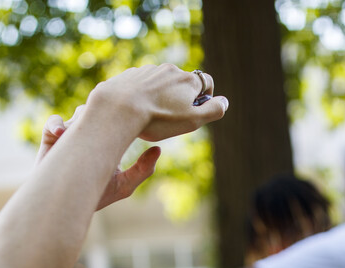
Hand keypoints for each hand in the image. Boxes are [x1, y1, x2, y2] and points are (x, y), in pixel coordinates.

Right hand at [37, 111, 162, 210]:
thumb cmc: (96, 195)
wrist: (67, 205)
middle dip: (106, 112)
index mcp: (108, 139)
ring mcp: (72, 133)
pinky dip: (57, 124)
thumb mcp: (123, 186)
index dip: (124, 114)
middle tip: (113, 119)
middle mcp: (91, 132)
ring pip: (81, 113)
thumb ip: (142, 169)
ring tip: (90, 131)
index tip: (132, 117)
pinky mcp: (52, 138)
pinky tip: (62, 134)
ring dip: (86, 118)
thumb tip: (158, 149)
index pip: (118, 119)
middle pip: (100, 110)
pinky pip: (54, 122)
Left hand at [89, 64, 227, 142]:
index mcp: (188, 80)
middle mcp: (170, 70)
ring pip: (161, 83)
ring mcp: (149, 70)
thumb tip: (225, 101)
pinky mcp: (130, 75)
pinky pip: (142, 84)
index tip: (197, 111)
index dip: (205, 97)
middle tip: (172, 119)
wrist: (119, 108)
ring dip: (161, 96)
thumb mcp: (193, 120)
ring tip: (152, 116)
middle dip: (182, 98)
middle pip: (183, 83)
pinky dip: (143, 94)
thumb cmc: (158, 118)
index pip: (207, 82)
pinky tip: (137, 110)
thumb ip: (214, 110)